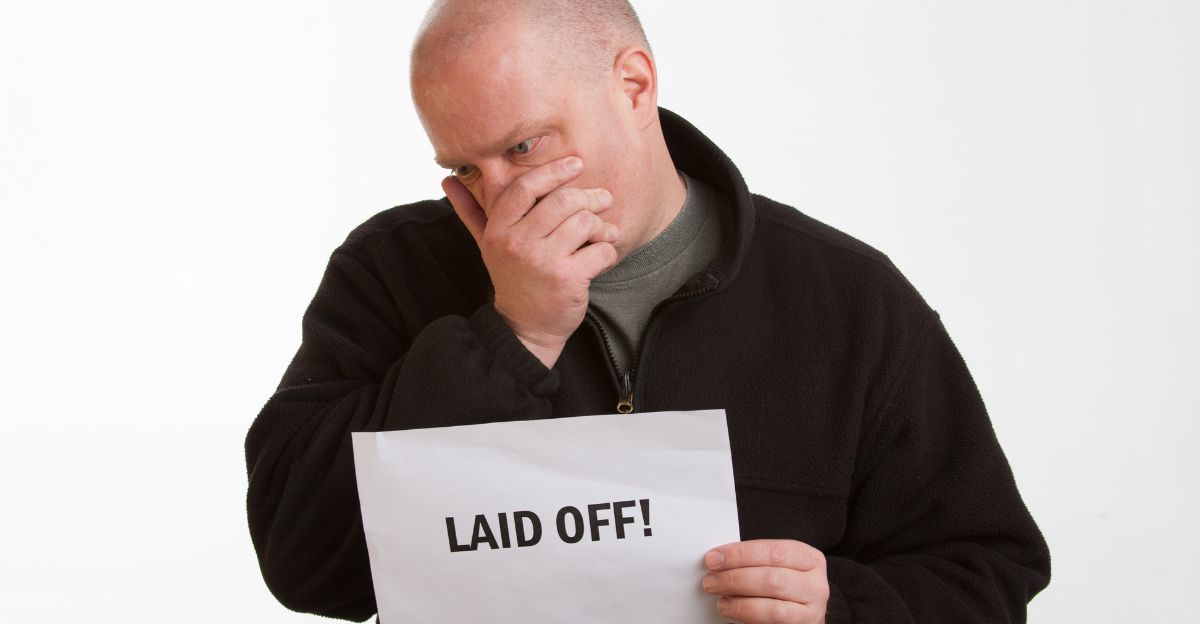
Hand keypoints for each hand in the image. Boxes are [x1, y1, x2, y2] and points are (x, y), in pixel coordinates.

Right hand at [443, 156, 619, 367]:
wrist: (525, 328)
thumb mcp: (487, 244)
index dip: (553, 172)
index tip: (575, 164)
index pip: (525, 187)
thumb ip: (471, 211)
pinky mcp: (567, 279)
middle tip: (603, 199)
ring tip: (603, 230)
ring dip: (601, 224)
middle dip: (589, 197)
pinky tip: (601, 254)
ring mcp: (543, 262)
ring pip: (585, 222)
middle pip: (562, 201)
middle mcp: (517, 243)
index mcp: (499, 230)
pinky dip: (608, 250)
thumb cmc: (512, 279)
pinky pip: (600, 249)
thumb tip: (448, 179)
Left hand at [702, 539, 829, 623]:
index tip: (714, 558)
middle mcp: (816, 587)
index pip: (773, 552)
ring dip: (740, 605)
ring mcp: (812, 613)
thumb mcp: (779, 565)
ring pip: (773, 610)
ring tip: (722, 602)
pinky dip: (748, 621)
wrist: (802, 611)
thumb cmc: (787, 583)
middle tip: (711, 581)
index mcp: (810, 560)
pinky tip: (733, 617)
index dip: (740, 554)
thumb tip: (719, 560)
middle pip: (771, 580)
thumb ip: (755, 560)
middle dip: (734, 579)